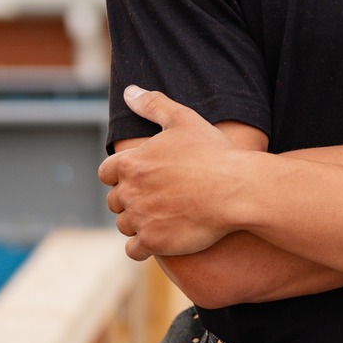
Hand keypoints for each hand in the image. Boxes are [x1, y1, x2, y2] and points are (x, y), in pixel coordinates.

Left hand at [98, 86, 250, 260]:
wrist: (237, 190)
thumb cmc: (213, 153)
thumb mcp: (184, 120)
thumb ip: (153, 105)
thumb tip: (129, 92)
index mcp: (131, 162)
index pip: (106, 173)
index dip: (121, 175)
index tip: (139, 178)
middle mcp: (130, 191)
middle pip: (114, 201)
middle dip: (130, 200)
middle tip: (155, 198)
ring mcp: (140, 218)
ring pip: (124, 225)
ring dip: (137, 223)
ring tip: (160, 218)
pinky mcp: (154, 242)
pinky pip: (134, 250)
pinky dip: (142, 247)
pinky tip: (159, 239)